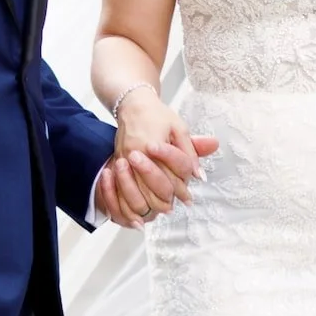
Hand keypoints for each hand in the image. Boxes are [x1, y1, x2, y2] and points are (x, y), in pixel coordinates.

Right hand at [99, 91, 217, 227]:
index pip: (169, 175)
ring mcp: (124, 160)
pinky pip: (121, 190)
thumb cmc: (158, 115)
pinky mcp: (117, 163)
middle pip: (152, 186)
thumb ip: (190, 151)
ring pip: (136, 192)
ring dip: (149, 204)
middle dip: (166, 199)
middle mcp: (136, 154)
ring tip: (162, 209)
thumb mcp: (179, 128)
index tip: (189, 199)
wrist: (132, 105)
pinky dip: (130, 203)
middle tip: (176, 206)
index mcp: (153, 144)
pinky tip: (140, 210)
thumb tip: (199, 176)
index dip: (181, 189)